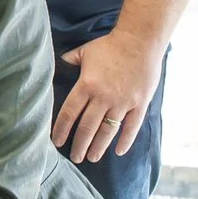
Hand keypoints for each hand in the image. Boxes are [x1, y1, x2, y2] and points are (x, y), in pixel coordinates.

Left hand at [52, 29, 164, 163]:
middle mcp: (103, 96)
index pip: (70, 113)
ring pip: (108, 130)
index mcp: (86, 85)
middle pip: (87, 127)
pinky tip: (118, 151)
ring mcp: (123, 101)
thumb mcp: (85, 51)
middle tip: (74, 158)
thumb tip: (60, 63)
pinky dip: (125, 140)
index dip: (62, 130)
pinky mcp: (140, 103)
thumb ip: (70, 61)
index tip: (57, 142)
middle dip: (79, 144)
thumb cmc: (111, 45)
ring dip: (98, 146)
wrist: (141, 40)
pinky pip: (132, 126)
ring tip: (91, 158)